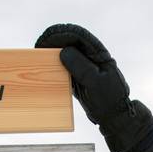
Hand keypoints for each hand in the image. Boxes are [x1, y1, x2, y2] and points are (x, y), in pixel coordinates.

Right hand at [35, 23, 152, 151]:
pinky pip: (65, 68)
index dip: (61, 35)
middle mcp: (91, 57)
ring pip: (66, 55)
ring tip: (39, 53)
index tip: (47, 39)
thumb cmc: (109, 99)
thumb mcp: (95, 82)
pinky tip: (45, 67)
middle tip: (39, 45)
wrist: (113, 117)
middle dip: (54, 41)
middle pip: (70, 43)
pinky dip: (55, 66)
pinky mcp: (79, 78)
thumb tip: (63, 51)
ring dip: (53, 53)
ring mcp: (84, 67)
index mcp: (99, 53)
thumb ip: (81, 66)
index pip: (78, 37)